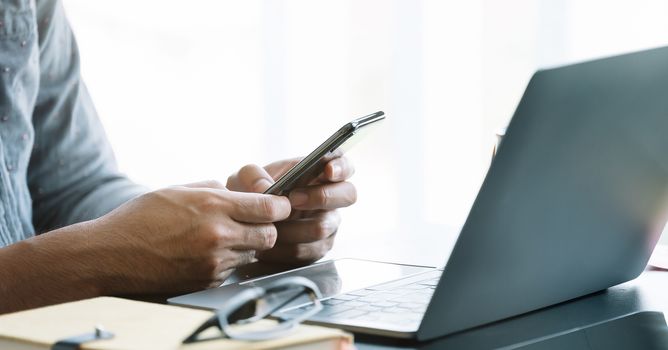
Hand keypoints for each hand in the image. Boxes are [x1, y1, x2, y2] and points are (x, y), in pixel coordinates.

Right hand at [89, 181, 290, 293]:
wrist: (111, 254)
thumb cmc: (142, 217)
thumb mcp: (179, 188)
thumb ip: (215, 189)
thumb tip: (239, 192)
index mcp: (213, 206)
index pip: (268, 208)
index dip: (280, 206)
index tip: (280, 205)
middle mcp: (218, 235)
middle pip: (269, 235)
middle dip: (268, 227)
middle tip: (256, 222)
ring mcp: (214, 262)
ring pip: (253, 254)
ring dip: (247, 245)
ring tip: (223, 236)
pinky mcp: (207, 281)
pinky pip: (232, 269)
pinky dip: (228, 260)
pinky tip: (207, 252)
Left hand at [227, 157, 356, 264]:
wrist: (241, 227)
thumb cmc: (249, 195)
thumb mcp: (245, 178)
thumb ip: (254, 176)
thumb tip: (267, 189)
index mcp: (318, 174)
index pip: (344, 165)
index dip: (341, 167)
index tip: (327, 171)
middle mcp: (329, 199)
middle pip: (348, 194)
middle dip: (321, 197)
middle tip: (293, 200)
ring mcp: (327, 224)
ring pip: (322, 228)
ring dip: (293, 227)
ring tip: (271, 227)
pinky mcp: (317, 249)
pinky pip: (307, 252)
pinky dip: (284, 250)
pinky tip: (268, 247)